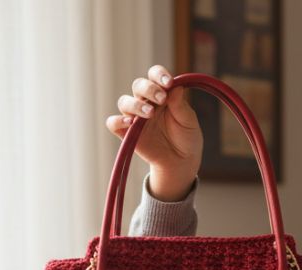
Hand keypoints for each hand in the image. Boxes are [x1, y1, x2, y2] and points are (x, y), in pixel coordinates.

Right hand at [106, 64, 202, 200]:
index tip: (169, 83)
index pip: (154, 75)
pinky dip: (117, 121)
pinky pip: (113, 123)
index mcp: (162, 93)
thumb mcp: (188, 121)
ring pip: (124, 102)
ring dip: (136, 104)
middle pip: (138, 85)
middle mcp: (146, 102)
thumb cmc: (186, 138)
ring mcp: (135, 117)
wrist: (181, 162)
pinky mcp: (127, 133)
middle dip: (149, 89)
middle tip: (161, 99)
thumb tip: (176, 87)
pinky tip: (130, 123)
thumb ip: (180, 105)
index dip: (159, 75)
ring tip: (150, 114)